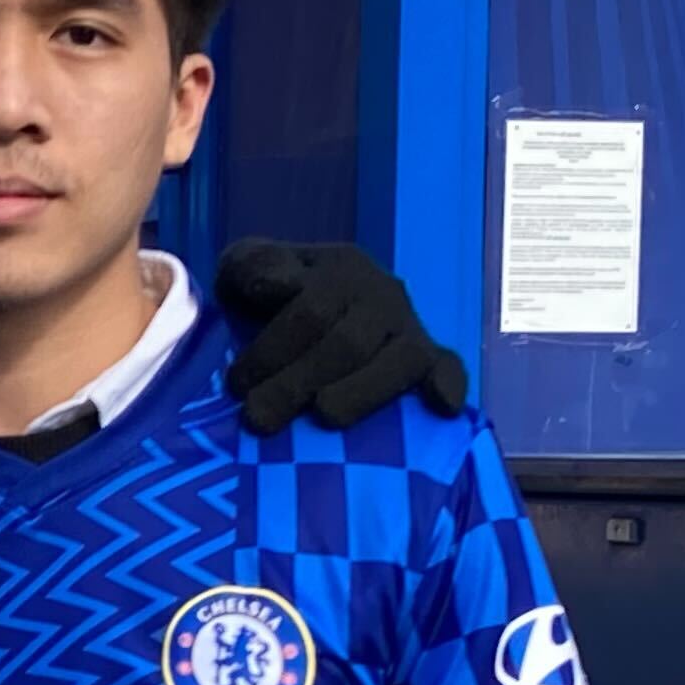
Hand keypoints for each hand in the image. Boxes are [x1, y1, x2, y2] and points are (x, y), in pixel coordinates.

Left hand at [215, 241, 468, 434]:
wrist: (307, 304)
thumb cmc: (270, 295)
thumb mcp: (248, 270)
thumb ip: (253, 266)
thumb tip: (272, 284)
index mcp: (340, 268)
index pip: (310, 312)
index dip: (271, 351)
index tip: (237, 384)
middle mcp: (381, 293)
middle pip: (347, 343)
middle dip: (299, 383)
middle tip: (259, 418)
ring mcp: (409, 326)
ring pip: (398, 360)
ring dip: (360, 393)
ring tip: (323, 416)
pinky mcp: (430, 358)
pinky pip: (448, 367)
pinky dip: (447, 385)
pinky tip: (441, 406)